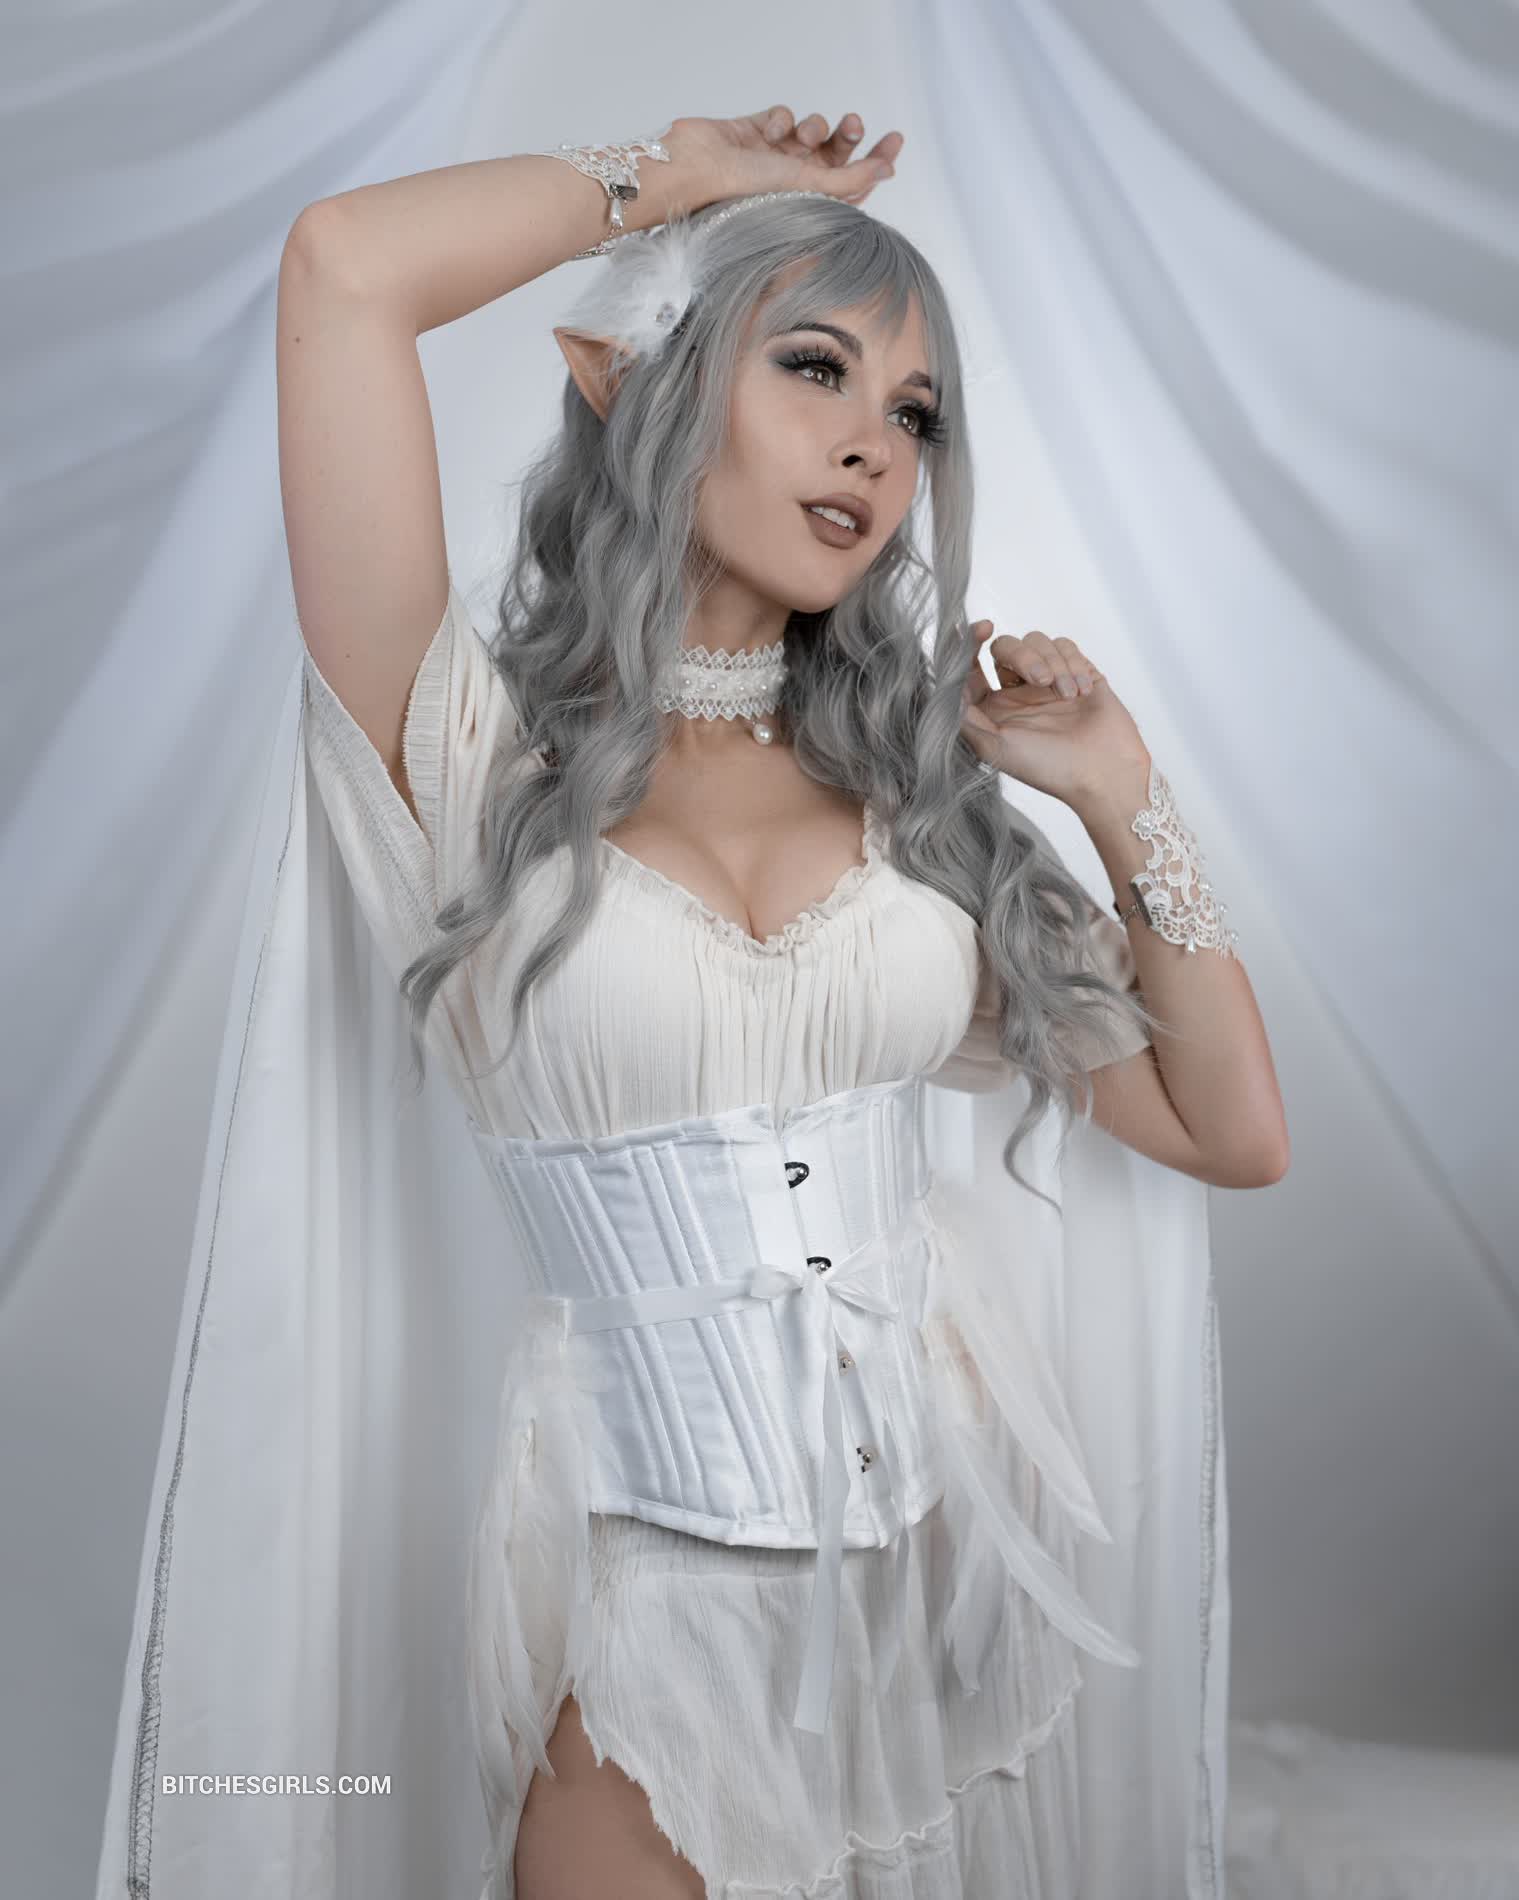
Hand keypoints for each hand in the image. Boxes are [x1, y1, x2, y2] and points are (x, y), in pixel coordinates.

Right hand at [666, 107, 902, 211]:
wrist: (699, 168)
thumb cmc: (747, 190)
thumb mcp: (809, 185)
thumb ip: (851, 178)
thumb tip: (888, 170)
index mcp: (812, 201)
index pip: (854, 182)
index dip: (877, 161)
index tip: (895, 140)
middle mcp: (798, 179)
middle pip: (838, 151)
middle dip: (848, 134)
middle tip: (854, 123)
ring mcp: (778, 155)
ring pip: (813, 128)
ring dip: (814, 126)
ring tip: (801, 135)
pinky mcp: (759, 130)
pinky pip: (784, 115)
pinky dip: (781, 120)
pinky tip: (768, 133)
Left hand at [958, 620, 1150, 811]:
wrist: (1101, 773)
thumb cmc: (1047, 768)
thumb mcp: (994, 748)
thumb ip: (964, 716)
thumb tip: (943, 687)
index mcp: (991, 708)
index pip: (971, 666)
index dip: (969, 642)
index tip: (981, 629)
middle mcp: (1015, 691)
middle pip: (1005, 646)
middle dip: (1023, 655)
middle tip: (1041, 681)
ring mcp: (1047, 680)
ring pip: (1038, 641)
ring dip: (1054, 664)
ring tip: (1067, 696)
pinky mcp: (1076, 672)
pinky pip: (1066, 646)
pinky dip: (1074, 665)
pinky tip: (1082, 692)